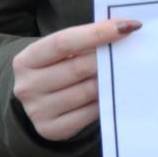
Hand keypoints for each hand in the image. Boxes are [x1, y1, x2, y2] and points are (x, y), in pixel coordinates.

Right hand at [12, 19, 141, 141]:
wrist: (37, 104)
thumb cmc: (56, 70)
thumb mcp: (59, 54)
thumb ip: (83, 42)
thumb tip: (123, 29)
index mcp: (26, 60)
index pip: (63, 42)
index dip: (97, 33)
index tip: (126, 26)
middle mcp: (28, 86)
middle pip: (79, 67)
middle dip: (108, 58)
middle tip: (131, 52)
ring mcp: (38, 111)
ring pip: (89, 91)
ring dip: (110, 81)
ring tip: (122, 73)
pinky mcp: (51, 129)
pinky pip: (91, 113)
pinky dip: (105, 101)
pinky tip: (113, 93)